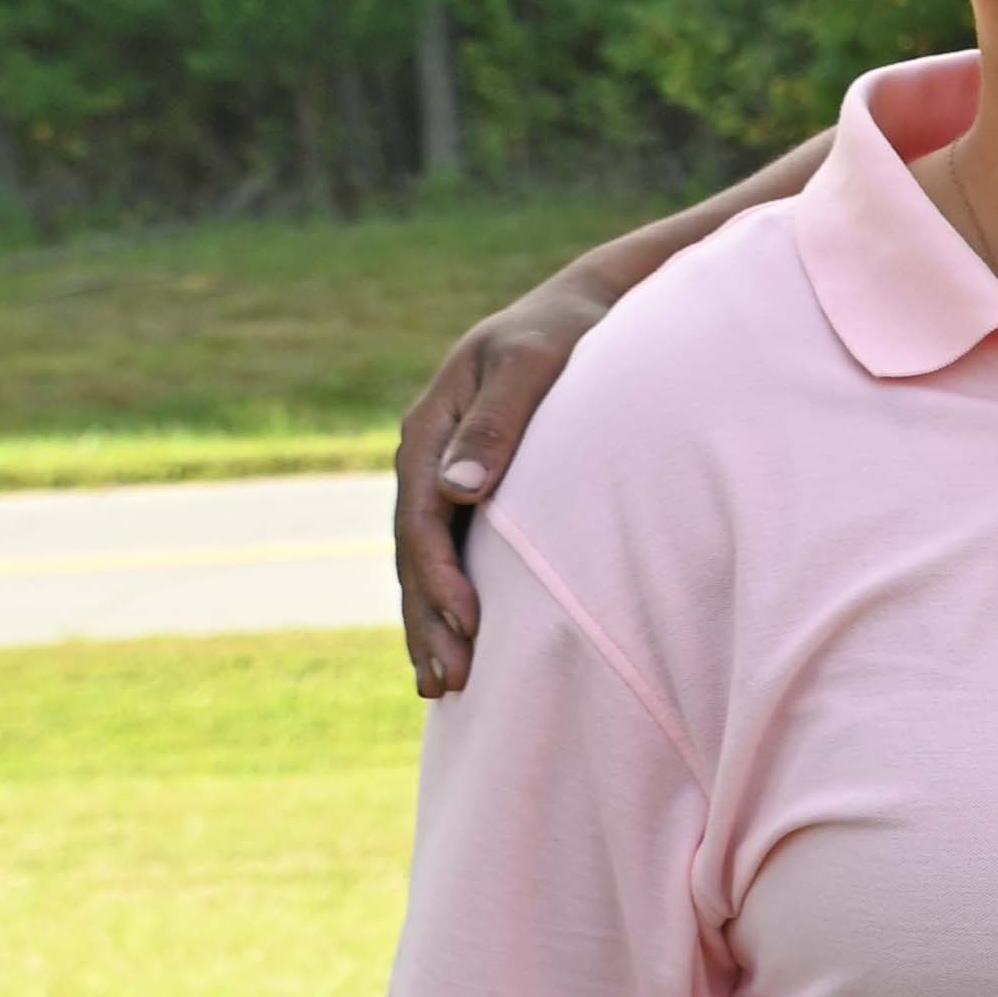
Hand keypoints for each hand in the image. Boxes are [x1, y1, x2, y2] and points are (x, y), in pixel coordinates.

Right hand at [392, 279, 609, 697]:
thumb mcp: (532, 365)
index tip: (470, 623)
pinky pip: (448, 555)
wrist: (582, 310)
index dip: (441, 575)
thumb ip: (496, 423)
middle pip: (415, 551)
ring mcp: (444, 476)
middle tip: (448, 681)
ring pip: (425, 562)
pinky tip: (457, 647)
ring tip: (441, 687)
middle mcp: (427, 455)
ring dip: (430, 624)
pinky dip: (446, 603)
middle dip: (428, 619)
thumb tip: (458, 490)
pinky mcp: (470, 493)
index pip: (421, 516)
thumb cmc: (564, 334)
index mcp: (429, 426)